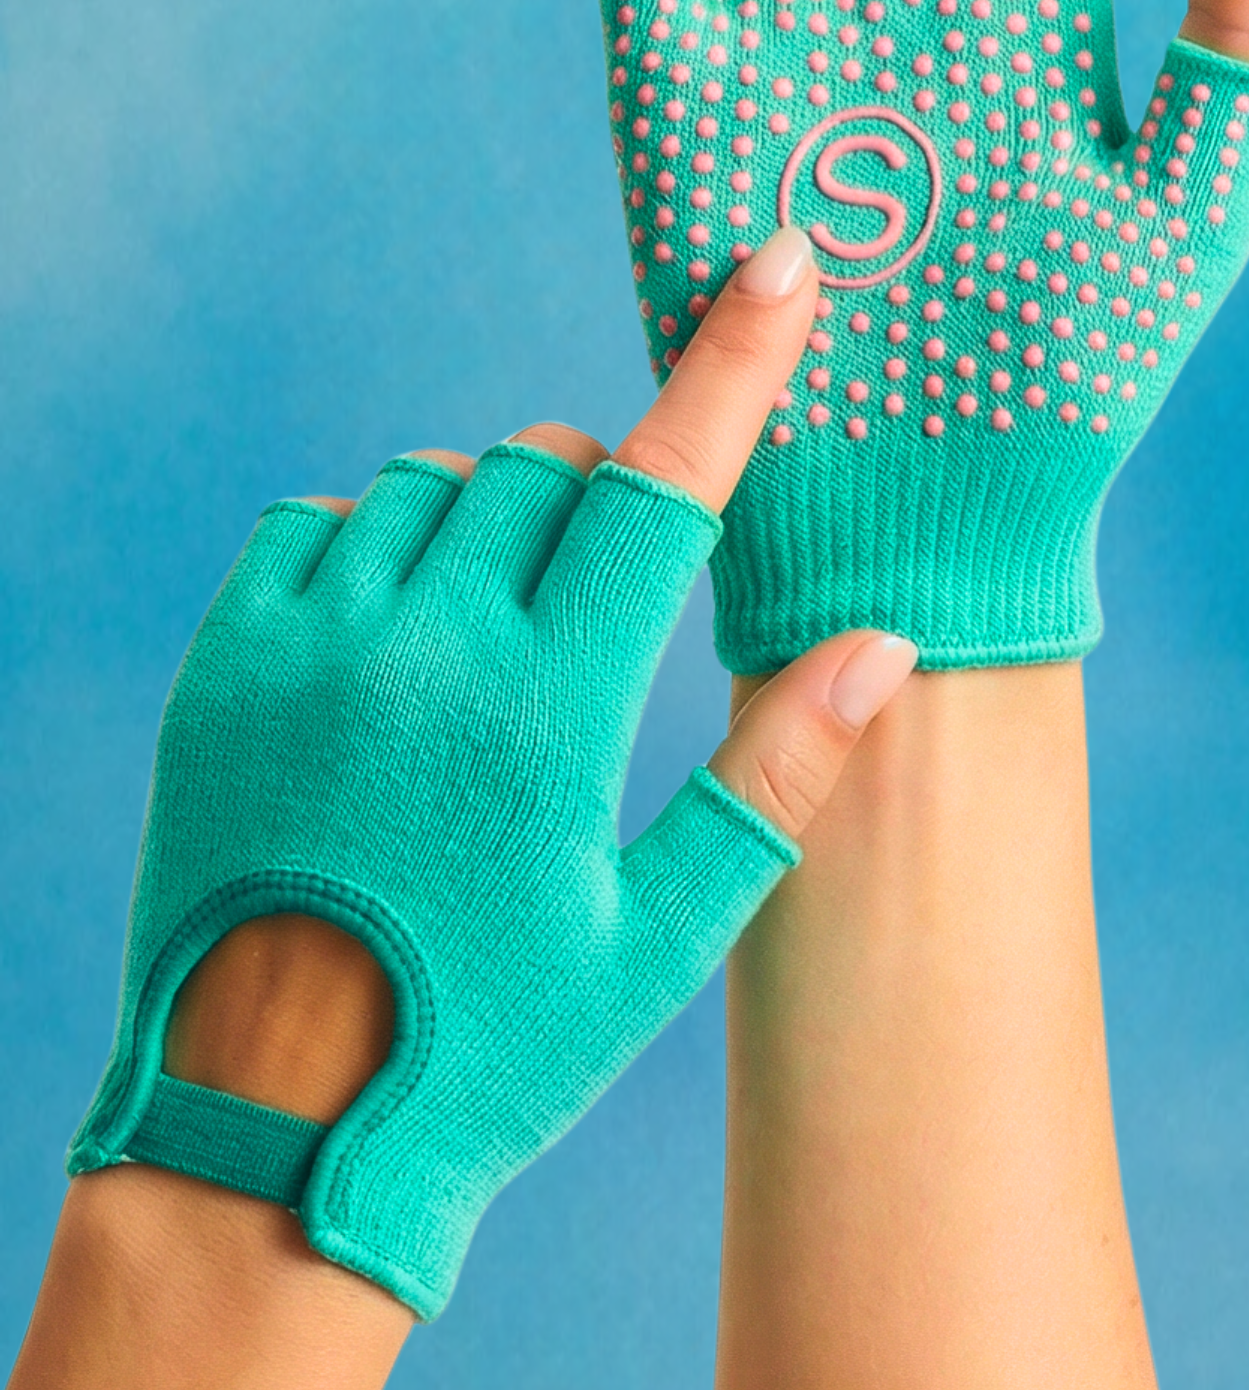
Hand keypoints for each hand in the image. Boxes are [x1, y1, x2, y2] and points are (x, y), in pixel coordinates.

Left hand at [66, 228, 915, 1319]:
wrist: (266, 1127)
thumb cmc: (494, 1047)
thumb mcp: (659, 939)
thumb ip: (777, 778)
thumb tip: (882, 642)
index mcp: (551, 708)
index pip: (661, 485)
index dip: (732, 365)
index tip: (777, 261)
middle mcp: (424, 648)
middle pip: (542, 461)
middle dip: (598, 487)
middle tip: (607, 585)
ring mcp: (309, 647)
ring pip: (430, 483)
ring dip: (490, 515)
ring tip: (497, 638)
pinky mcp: (225, 664)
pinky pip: (317, 522)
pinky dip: (377, 542)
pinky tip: (397, 639)